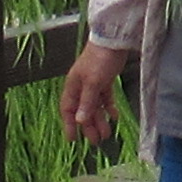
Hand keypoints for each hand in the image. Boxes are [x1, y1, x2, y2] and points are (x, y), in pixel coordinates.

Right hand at [58, 40, 125, 154]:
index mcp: (73, 86)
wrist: (114, 40)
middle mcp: (81, 86)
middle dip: (88, 127)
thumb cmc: (100, 59)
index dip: (69, 124)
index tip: (73, 139)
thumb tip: (80, 121)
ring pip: (94, 106)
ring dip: (100, 120)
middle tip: (96, 141)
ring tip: (107, 133)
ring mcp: (93, 83)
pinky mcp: (105, 80)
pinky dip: (109, 108)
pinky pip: (105, 98)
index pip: (67, 109)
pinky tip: (114, 116)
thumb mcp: (93, 82)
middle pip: (83, 111)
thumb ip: (87, 102)